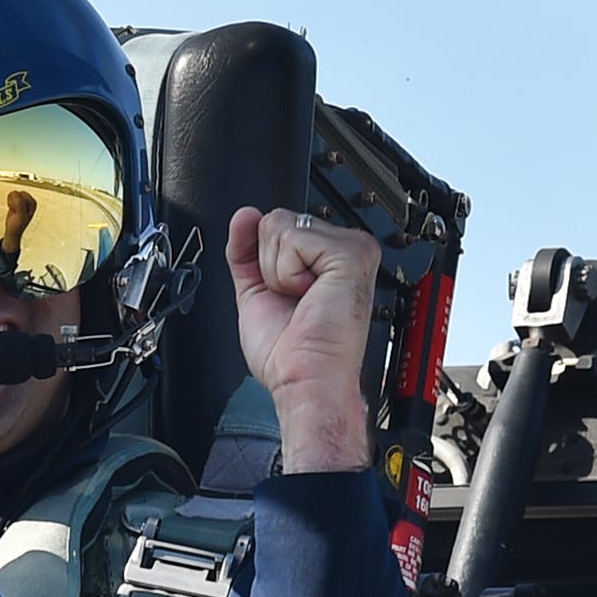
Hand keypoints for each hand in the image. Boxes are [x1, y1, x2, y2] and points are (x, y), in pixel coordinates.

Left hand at [227, 207, 377, 473]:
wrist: (306, 381)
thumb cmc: (292, 354)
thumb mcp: (256, 291)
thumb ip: (247, 251)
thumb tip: (244, 214)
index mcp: (328, 257)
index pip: (278, 225)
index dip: (264, 259)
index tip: (283, 293)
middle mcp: (345, 248)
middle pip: (276, 220)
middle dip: (269, 265)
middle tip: (295, 301)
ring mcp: (353, 247)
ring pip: (280, 226)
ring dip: (277, 272)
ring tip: (303, 301)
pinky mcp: (352, 253)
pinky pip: (292, 239)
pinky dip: (287, 273)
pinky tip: (310, 296)